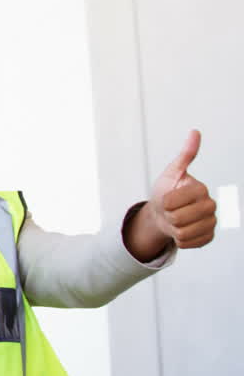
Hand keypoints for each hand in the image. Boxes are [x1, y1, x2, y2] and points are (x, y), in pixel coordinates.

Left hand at [146, 129, 215, 248]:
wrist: (164, 214)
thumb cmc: (167, 191)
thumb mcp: (171, 173)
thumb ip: (185, 155)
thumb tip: (195, 132)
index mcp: (201, 189)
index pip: (172, 202)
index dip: (164, 202)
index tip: (166, 198)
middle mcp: (210, 206)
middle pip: (178, 219)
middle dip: (167, 216)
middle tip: (170, 210)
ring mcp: (211, 222)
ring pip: (183, 233)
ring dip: (172, 228)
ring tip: (174, 220)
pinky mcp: (208, 237)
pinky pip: (188, 243)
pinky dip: (179, 240)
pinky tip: (181, 230)